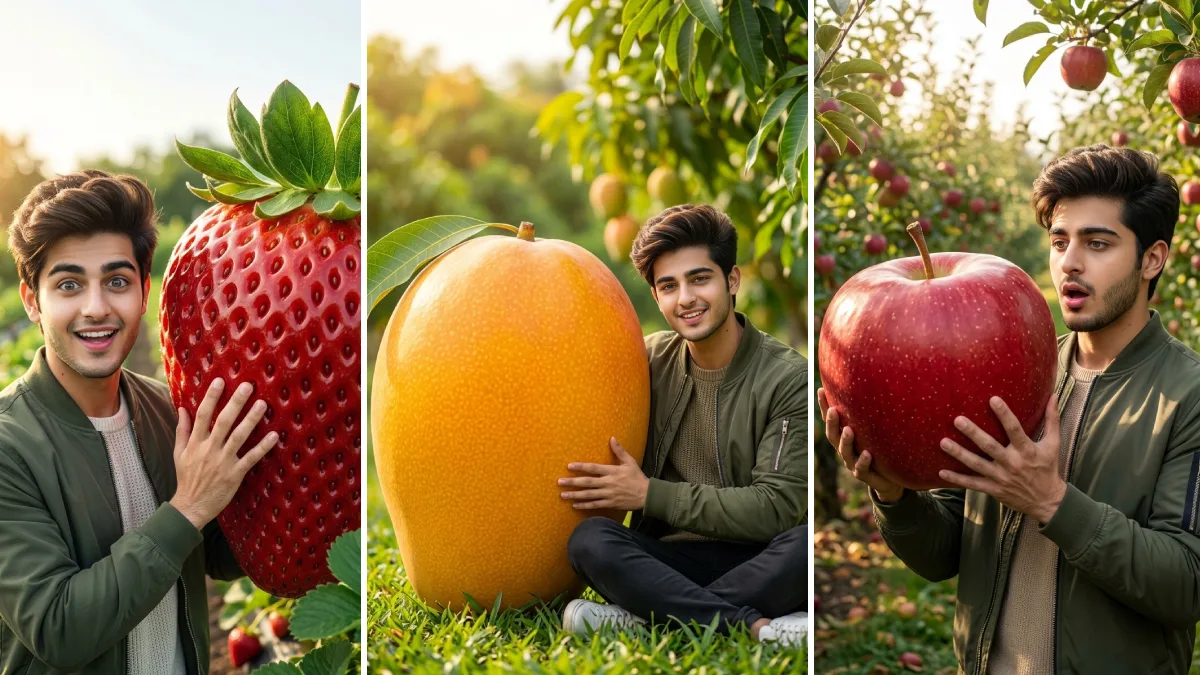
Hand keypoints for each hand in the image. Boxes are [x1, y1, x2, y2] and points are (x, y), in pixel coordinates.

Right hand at [169, 379, 277, 529]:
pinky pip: (251, 458)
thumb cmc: (187, 478)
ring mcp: (223, 462)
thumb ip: (182, 430)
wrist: (191, 506)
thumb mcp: (179, 453)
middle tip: (247, 386)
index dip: (211, 397)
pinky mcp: (235, 474)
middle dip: (235, 403)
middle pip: (223, 422)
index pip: (203, 415)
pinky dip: (263, 447)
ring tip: (262, 404)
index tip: (220, 381)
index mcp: (195, 443)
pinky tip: (275, 435)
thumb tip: (182, 408)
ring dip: (251, 420)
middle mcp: (209, 450)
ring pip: (238, 437)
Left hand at [558, 438, 648, 510]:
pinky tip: (575, 505)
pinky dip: (585, 506)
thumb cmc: (637, 477)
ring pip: (589, 495)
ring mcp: (608, 494)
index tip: (569, 466)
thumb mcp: (629, 462)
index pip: (593, 468)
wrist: (646, 495)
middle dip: (573, 482)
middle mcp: (608, 483)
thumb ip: (619, 451)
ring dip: (575, 495)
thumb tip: (612, 438)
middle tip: (559, 482)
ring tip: (563, 495)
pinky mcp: (610, 504)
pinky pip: (595, 505)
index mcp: (612, 471)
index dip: (581, 467)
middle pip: (587, 482)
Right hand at [818, 388, 903, 502]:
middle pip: (833, 436)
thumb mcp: (875, 431)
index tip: (822, 390)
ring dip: (846, 441)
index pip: (831, 420)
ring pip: (845, 452)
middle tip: (834, 410)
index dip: (824, 406)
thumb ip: (872, 414)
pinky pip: (862, 470)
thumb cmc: (882, 451)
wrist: (891, 480)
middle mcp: (846, 449)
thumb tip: (878, 382)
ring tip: (849, 430)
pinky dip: (863, 462)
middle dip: (832, 423)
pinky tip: (868, 454)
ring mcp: (854, 463)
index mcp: (844, 437)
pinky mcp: (866, 476)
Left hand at [938, 395, 1065, 523]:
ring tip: (943, 442)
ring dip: (959, 454)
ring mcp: (1001, 477)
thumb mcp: (1053, 444)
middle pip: (989, 446)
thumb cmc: (1048, 468)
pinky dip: (957, 479)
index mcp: (1027, 450)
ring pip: (976, 464)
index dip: (1004, 414)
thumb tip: (1053, 396)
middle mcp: (1012, 463)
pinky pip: (972, 484)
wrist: (1047, 501)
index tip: (993, 399)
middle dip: (973, 433)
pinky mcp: (993, 489)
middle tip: (958, 420)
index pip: (1014, 429)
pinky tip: (941, 472)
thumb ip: (1051, 419)